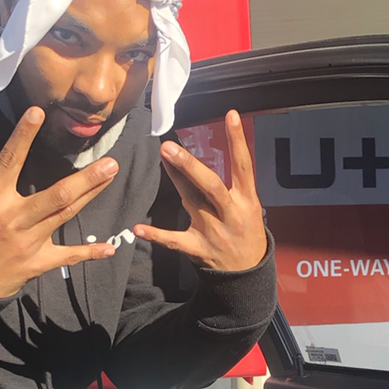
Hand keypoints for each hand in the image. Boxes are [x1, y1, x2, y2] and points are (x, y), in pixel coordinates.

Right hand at [0, 107, 117, 298]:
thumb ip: (0, 193)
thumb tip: (19, 174)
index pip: (10, 161)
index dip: (23, 136)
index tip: (37, 112)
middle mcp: (13, 219)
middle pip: (56, 194)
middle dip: (85, 178)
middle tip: (109, 163)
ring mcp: (27, 242)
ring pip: (65, 214)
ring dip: (91, 195)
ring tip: (109, 176)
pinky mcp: (36, 264)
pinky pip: (68, 256)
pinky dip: (89, 252)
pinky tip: (109, 248)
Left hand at [133, 110, 266, 271]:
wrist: (247, 273)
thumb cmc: (246, 231)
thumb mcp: (250, 205)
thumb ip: (233, 182)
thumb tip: (216, 151)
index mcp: (246, 200)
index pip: (243, 165)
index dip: (237, 140)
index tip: (230, 115)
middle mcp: (230, 213)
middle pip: (211, 185)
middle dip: (191, 165)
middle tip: (170, 146)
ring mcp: (213, 231)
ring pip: (192, 202)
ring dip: (176, 180)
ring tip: (163, 157)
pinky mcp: (198, 248)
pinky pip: (174, 240)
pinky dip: (155, 235)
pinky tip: (138, 228)